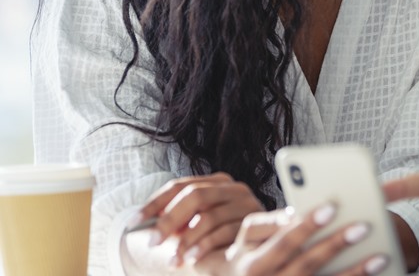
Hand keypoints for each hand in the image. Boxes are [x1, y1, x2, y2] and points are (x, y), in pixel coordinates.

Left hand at [137, 173, 264, 266]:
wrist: (263, 244)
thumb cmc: (224, 235)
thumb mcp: (200, 223)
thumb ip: (180, 219)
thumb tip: (143, 226)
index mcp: (215, 181)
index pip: (179, 186)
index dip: (154, 204)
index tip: (133, 223)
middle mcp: (232, 186)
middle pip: (194, 196)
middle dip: (169, 220)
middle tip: (152, 242)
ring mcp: (245, 202)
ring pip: (209, 216)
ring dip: (186, 240)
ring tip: (173, 259)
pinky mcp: (254, 220)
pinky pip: (225, 231)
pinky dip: (205, 245)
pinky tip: (192, 258)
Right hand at [210, 205, 390, 275]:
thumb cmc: (248, 255)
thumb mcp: (247, 238)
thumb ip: (269, 223)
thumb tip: (294, 213)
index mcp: (253, 265)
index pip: (284, 243)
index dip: (307, 226)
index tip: (331, 206)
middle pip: (307, 266)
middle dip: (335, 245)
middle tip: (363, 226)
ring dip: (354, 273)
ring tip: (381, 257)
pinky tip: (374, 275)